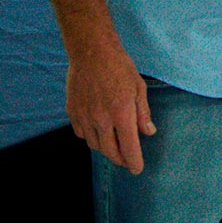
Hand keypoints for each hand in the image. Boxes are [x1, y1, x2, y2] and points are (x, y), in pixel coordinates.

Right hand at [65, 39, 155, 172]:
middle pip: (110, 151)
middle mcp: (101, 119)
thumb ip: (143, 113)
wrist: (91, 52)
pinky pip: (82, 134)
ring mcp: (84, 117)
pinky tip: (98, 130)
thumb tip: (148, 132)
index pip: (129, 148)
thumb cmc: (120, 68)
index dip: (134, 162)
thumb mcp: (138, 88)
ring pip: (95, 145)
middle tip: (127, 159)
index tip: (137, 170)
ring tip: (114, 143)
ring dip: (106, 148)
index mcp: (122, 114)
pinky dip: (91, 137)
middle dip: (120, 159)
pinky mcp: (72, 112)